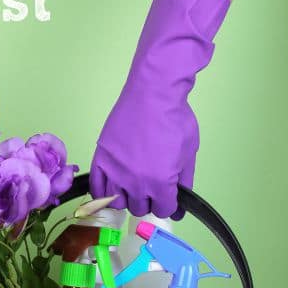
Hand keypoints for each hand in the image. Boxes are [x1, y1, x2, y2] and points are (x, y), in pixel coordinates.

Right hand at [90, 0, 229, 218]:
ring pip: (119, 197)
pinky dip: (103, 184)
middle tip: (152, 189)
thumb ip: (184, 172)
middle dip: (148, 199)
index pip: (165, 209)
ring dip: (127, 193)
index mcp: (160, 177)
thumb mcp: (189, 144)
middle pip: (140, 207)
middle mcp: (135, 176)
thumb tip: (179, 193)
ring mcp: (116, 163)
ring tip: (133, 182)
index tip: (170, 198)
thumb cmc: (176, 108)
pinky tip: (110, 180)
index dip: (170, 204)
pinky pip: (98, 180)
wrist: (155, 77)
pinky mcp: (102, 150)